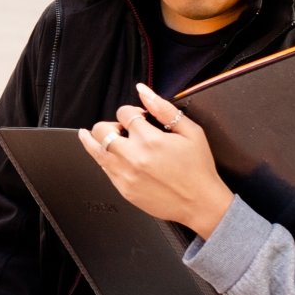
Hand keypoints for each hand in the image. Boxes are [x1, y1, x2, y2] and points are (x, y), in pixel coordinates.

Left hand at [77, 83, 233, 237]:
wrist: (200, 203)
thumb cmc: (198, 168)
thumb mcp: (190, 132)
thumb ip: (163, 109)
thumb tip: (143, 91)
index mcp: (149, 140)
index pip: (123, 114)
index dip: (130, 111)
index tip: (138, 117)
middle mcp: (133, 157)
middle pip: (101, 130)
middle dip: (111, 125)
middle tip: (122, 129)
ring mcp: (125, 174)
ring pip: (94, 150)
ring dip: (95, 139)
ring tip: (98, 135)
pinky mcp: (123, 189)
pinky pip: (103, 169)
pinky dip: (104, 158)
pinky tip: (109, 154)